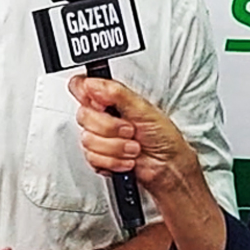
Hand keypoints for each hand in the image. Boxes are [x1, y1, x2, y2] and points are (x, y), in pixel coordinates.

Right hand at [71, 74, 195, 190]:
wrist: (168, 166)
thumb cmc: (163, 136)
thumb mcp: (143, 108)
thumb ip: (116, 93)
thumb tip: (92, 83)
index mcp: (110, 98)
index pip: (80, 86)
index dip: (85, 94)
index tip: (103, 105)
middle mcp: (102, 116)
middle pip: (83, 116)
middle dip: (110, 128)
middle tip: (129, 130)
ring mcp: (99, 138)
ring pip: (88, 140)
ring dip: (116, 147)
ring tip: (133, 147)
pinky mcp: (99, 158)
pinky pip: (92, 159)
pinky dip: (113, 161)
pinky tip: (126, 159)